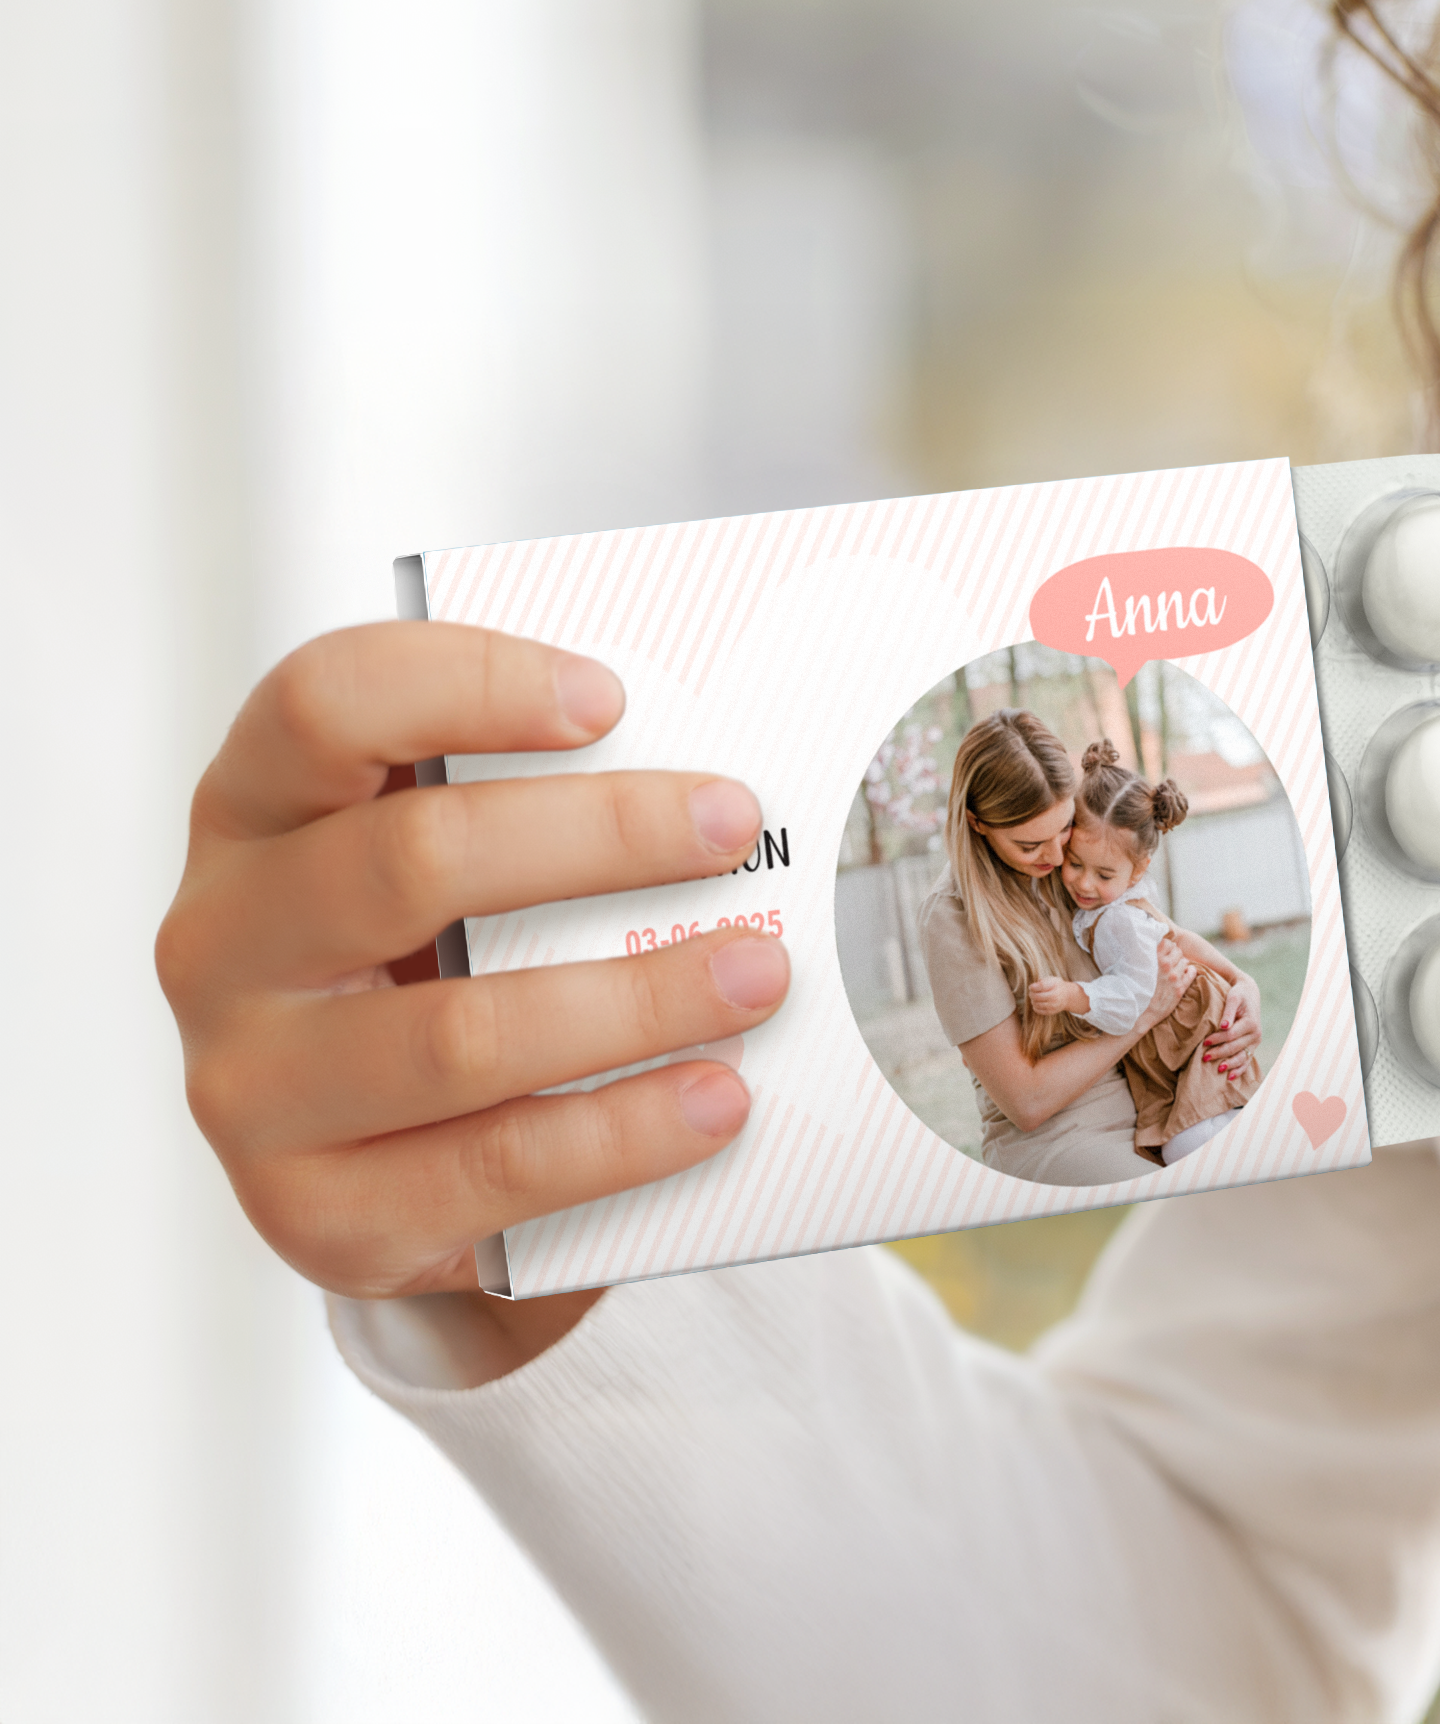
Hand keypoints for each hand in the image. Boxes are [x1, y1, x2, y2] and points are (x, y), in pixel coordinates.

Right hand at [157, 622, 789, 1355]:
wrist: (376, 1161)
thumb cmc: (429, 959)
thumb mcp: (445, 857)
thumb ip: (529, 795)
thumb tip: (700, 767)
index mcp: (252, 810)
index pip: (324, 703)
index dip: (466, 683)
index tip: (610, 699)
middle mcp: (224, 941)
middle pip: (412, 859)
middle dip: (601, 836)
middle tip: (730, 825)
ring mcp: (253, 1089)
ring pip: (462, 1034)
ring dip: (636, 1000)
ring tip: (757, 975)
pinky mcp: (318, 1213)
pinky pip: (494, 1169)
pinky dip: (624, 1132)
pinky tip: (716, 1097)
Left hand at [1027, 978, 1064, 1015]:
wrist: (1067, 996)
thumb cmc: (1056, 986)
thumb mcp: (1052, 979)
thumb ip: (1042, 981)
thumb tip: (1032, 987)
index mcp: (1054, 986)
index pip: (1041, 986)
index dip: (1033, 987)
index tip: (1031, 987)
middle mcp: (1054, 997)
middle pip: (1036, 996)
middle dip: (1031, 993)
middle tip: (1032, 992)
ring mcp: (1053, 1006)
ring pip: (1036, 1004)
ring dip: (1033, 1000)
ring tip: (1035, 997)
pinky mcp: (1050, 1012)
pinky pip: (1037, 1010)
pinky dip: (1035, 1006)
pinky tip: (1038, 1002)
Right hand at [1133, 935, 1195, 1034]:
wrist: (1138, 1013)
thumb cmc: (1134, 990)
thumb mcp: (1134, 969)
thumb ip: (1142, 957)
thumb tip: (1144, 946)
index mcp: (1154, 959)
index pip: (1167, 942)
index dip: (1167, 946)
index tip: (1164, 951)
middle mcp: (1165, 966)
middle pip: (1178, 951)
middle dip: (1175, 954)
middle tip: (1171, 961)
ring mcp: (1174, 978)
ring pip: (1185, 961)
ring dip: (1181, 964)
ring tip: (1176, 969)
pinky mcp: (1180, 989)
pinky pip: (1191, 973)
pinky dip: (1190, 971)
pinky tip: (1185, 973)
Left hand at [1202, 975, 1261, 1078]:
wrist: (1250, 994)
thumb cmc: (1238, 995)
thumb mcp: (1233, 998)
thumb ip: (1228, 1011)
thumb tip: (1223, 1026)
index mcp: (1251, 1023)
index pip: (1231, 1035)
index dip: (1217, 1039)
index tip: (1204, 1042)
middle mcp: (1256, 1034)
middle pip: (1235, 1047)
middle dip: (1220, 1053)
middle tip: (1204, 1058)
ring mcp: (1256, 1042)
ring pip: (1242, 1057)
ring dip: (1230, 1064)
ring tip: (1217, 1069)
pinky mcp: (1253, 1046)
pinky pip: (1247, 1060)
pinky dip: (1239, 1069)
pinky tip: (1230, 1077)